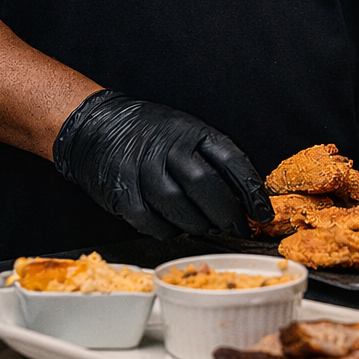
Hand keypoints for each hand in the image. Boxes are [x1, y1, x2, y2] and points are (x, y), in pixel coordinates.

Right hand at [53, 90, 272, 239]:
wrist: (94, 127)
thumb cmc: (148, 133)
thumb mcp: (184, 131)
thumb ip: (211, 159)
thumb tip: (245, 197)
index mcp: (190, 131)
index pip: (230, 159)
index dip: (251, 190)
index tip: (264, 212)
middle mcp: (166, 149)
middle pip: (205, 186)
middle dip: (227, 214)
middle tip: (238, 229)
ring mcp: (142, 171)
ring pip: (180, 209)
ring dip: (200, 225)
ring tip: (207, 228)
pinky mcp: (122, 194)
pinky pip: (153, 223)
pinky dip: (169, 231)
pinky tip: (175, 227)